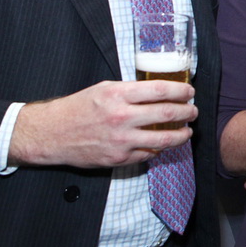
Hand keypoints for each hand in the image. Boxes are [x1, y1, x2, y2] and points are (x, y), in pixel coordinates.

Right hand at [9, 79, 196, 167]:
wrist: (52, 133)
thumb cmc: (78, 108)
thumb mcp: (104, 89)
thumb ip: (131, 91)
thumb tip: (160, 92)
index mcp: (118, 94)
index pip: (161, 90)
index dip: (182, 90)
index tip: (190, 92)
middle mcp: (122, 117)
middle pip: (169, 114)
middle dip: (188, 112)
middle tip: (193, 112)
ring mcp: (121, 140)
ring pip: (164, 139)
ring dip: (182, 135)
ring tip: (187, 131)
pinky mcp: (119, 158)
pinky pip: (148, 154)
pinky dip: (159, 149)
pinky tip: (163, 144)